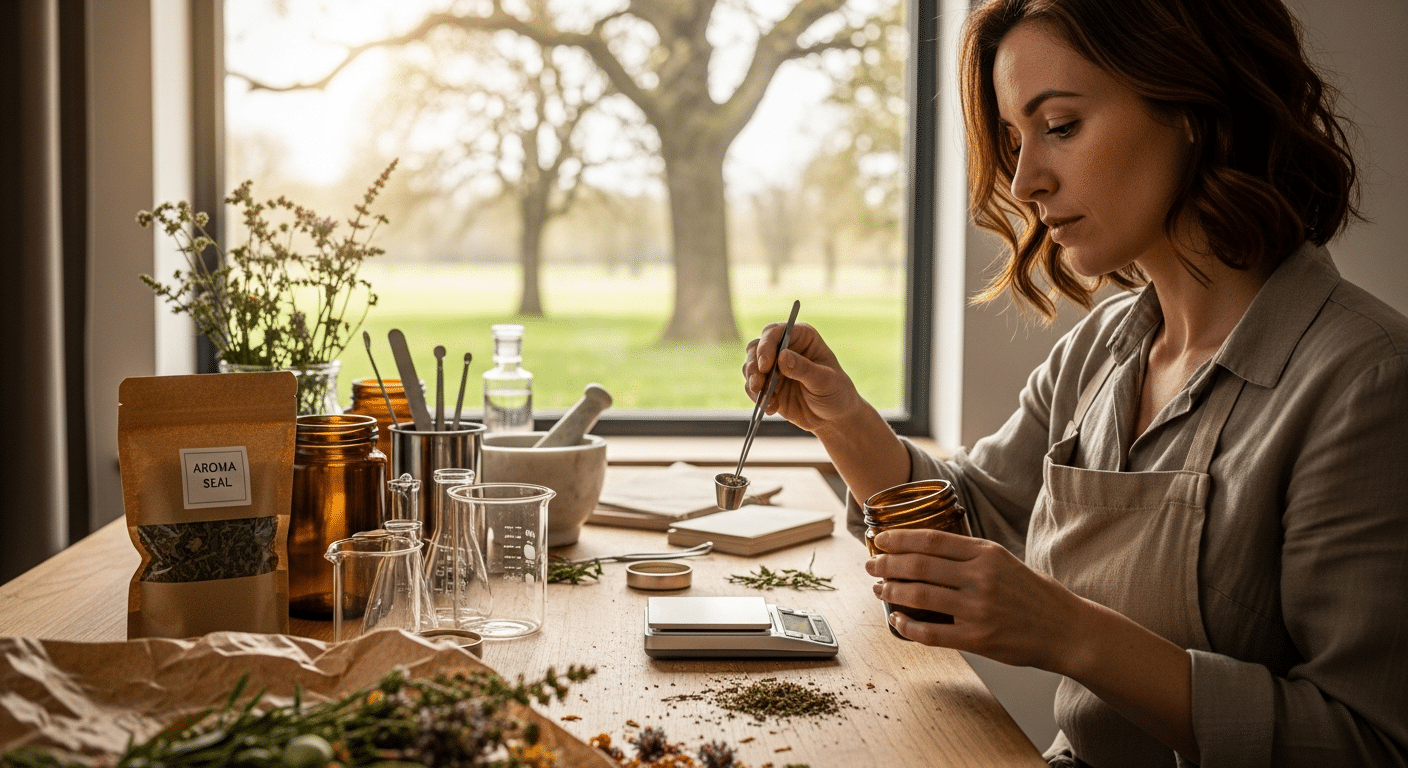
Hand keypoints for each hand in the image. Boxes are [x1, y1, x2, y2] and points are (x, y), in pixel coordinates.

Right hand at [742, 322, 863, 433]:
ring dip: (752, 382)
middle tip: (758, 384)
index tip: (765, 364)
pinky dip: (757, 398)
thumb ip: (804, 369)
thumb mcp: (825, 381)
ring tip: (765, 399)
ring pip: (750, 366)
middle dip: (753, 365)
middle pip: (756, 347)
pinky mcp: (768, 386)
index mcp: (802, 338)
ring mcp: (774, 368)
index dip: (766, 345)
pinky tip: (772, 408)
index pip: (775, 332)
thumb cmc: (836, 392)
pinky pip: (752, 388)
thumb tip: (782, 356)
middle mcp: (784, 348)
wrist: (833, 418)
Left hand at [865, 528, 1089, 673]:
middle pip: (919, 566)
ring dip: (892, 592)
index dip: (899, 539)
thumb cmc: (1034, 595)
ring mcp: (978, 610)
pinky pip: (931, 633)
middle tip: (871, 566)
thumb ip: (969, 556)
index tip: (880, 539)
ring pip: (920, 596)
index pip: (931, 540)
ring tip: (880, 590)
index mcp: (986, 554)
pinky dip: (907, 626)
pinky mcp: (978, 639)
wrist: (1067, 630)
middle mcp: (980, 578)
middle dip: (887, 565)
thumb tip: (925, 551)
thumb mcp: (1005, 561)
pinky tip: (896, 620)